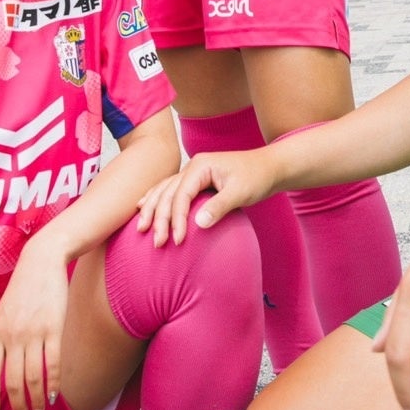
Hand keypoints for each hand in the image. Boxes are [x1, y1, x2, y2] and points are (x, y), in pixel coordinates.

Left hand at [0, 240, 69, 409]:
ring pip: (32, 376)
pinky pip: (52, 363)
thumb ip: (0, 338)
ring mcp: (33, 332)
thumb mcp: (3, 311)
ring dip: (36, 399)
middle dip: (16, 406)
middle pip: (12, 381)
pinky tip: (54, 395)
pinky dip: (53, 383)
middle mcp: (12, 335)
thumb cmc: (23, 287)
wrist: (42, 259)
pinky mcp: (53, 327)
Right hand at [136, 150, 276, 245]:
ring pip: (164, 190)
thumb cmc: (256, 177)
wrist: (268, 167)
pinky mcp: (195, 179)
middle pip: (168, 193)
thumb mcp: (240, 193)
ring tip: (142, 228)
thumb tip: (198, 224)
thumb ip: (219, 207)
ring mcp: (192, 171)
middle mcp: (192, 166)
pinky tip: (144, 206)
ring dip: (152, 208)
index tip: (178, 240)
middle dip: (159, 218)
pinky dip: (156, 198)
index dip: (176, 219)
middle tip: (157, 243)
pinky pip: (169, 188)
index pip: (180, 195)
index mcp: (201, 166)